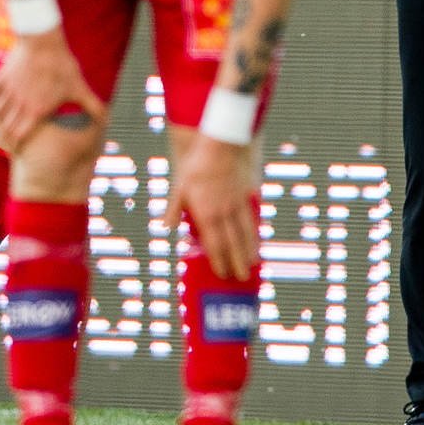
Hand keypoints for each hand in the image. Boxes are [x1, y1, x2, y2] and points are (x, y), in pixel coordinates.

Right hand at [0, 30, 105, 150]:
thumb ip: (92, 105)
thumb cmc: (62, 66)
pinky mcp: (1, 76)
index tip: (19, 147)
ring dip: (0, 116)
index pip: (20, 137)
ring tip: (6, 116)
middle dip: (9, 134)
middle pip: (6, 128)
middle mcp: (18, 105)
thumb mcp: (79, 87)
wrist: (43, 42)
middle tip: (11, 136)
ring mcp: (8, 91)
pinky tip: (0, 92)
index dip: (18, 144)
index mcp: (36, 112)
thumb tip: (106, 117)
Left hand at [166, 135, 259, 281]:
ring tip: (254, 263)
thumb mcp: (179, 187)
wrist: (221, 146)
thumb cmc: (197, 167)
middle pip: (233, 243)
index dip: (219, 261)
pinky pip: (252, 217)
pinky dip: (255, 230)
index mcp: (207, 214)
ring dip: (250, 250)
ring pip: (246, 232)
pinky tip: (257, 237)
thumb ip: (174, 209)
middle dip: (237, 262)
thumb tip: (166, 228)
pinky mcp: (246, 194)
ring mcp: (238, 204)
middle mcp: (224, 212)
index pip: (214, 244)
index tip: (223, 274)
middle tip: (242, 278)